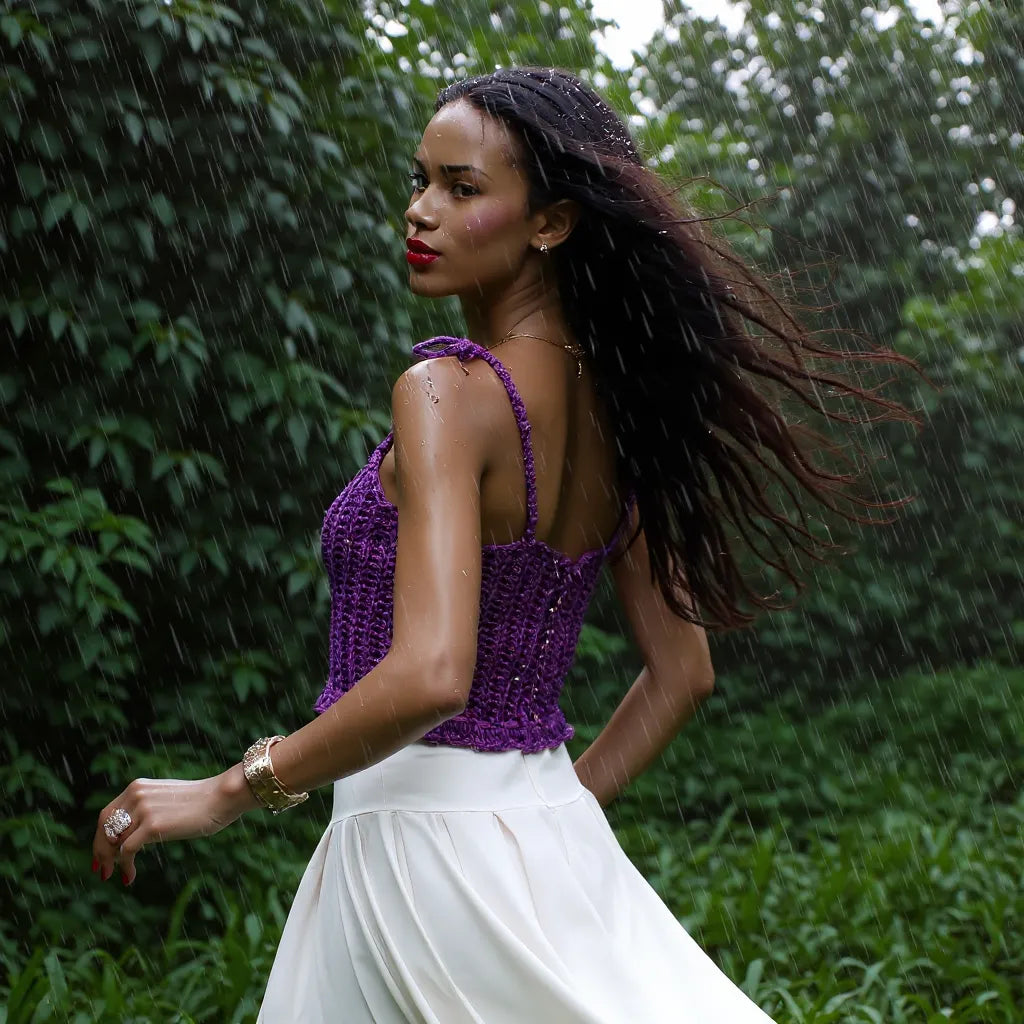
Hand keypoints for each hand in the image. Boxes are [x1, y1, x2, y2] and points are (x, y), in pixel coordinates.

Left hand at [91, 765, 257, 884]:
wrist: (221, 797)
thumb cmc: (201, 801)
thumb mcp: (167, 799)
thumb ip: (148, 808)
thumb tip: (134, 831)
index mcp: (138, 787)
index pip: (107, 814)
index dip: (100, 836)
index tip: (101, 853)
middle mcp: (136, 795)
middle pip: (104, 827)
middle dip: (100, 851)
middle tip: (102, 870)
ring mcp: (144, 810)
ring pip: (114, 842)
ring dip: (111, 862)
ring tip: (116, 874)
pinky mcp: (152, 825)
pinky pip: (127, 851)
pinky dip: (125, 867)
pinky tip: (130, 877)